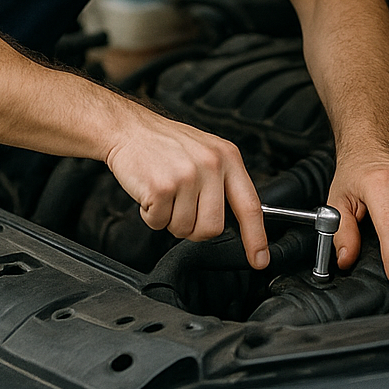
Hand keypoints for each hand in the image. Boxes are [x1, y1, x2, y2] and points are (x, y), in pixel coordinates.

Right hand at [105, 109, 269, 268]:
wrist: (129, 129)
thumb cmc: (165, 143)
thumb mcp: (206, 151)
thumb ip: (224, 182)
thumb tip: (237, 220)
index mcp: (227, 157)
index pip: (250, 205)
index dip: (255, 238)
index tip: (259, 259)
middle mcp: (211, 165)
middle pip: (212, 227)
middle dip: (194, 228)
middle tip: (181, 208)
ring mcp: (187, 176)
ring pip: (184, 229)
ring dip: (169, 220)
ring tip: (164, 194)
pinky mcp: (162, 187)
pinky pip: (159, 223)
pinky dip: (150, 215)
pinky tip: (150, 193)